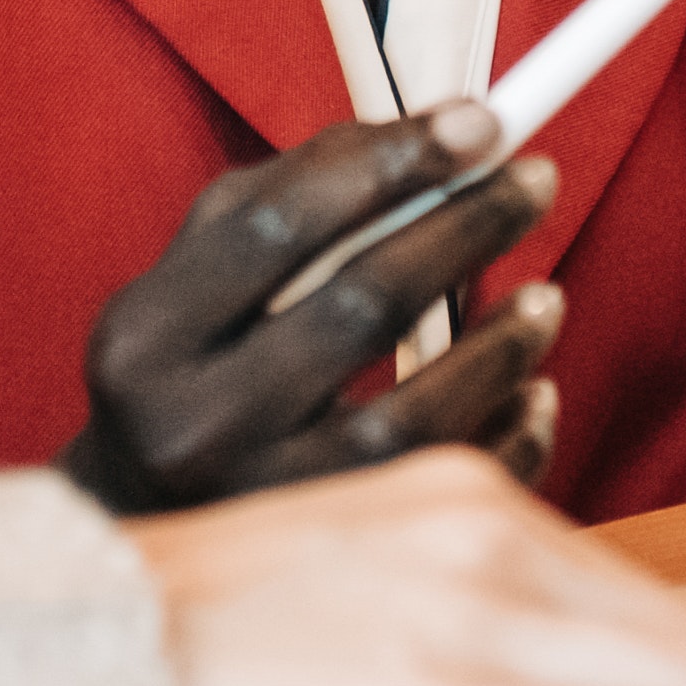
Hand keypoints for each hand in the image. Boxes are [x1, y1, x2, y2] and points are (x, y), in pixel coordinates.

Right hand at [60, 102, 563, 513]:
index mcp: (146, 335)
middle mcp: (192, 425)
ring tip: (547, 299)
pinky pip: (448, 494)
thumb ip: (291, 199)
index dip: (388, 161)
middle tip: (536, 180)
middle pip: (359, 305)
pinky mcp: (330, 566)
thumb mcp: (198, 280)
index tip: (479, 120)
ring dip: (502, 343)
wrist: (138, 547)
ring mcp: (263, 509)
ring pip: (415, 414)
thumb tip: (436, 133)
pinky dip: (510, 436)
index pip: (277, 225)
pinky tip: (531, 393)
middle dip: (466, 228)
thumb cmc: (189, 378)